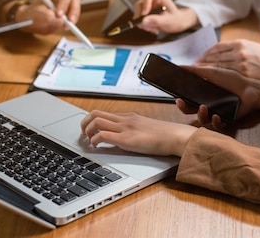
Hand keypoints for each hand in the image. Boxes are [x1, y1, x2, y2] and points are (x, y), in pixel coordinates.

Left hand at [15, 0, 81, 34]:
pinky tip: (65, 27)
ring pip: (76, 8)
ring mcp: (68, 1)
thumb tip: (60, 21)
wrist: (32, 20)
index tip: (59, 15)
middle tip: (70, 22)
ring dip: (72, 18)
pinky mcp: (70, 9)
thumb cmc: (32, 15)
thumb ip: (46, 18)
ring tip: (65, 27)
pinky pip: (74, 15)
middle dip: (73, 11)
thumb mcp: (36, 16)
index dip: (64, 4)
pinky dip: (71, 22)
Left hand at [80, 110, 196, 156]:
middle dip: (84, 123)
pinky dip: (95, 140)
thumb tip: (124, 139)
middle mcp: (125, 119)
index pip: (104, 113)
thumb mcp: (145, 129)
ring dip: (87, 131)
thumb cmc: (165, 136)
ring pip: (96, 120)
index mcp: (129, 117)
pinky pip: (104, 135)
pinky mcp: (127, 139)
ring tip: (88, 141)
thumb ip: (134, 131)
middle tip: (84, 135)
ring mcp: (125, 128)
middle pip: (95, 113)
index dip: (92, 121)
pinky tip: (96, 147)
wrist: (175, 136)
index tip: (89, 130)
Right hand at [133, 0, 198, 33]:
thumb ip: (156, 20)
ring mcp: (147, 6)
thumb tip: (143, 21)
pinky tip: (153, 28)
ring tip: (154, 29)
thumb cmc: (175, 19)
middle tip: (148, 26)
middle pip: (139, 4)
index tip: (144, 15)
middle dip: (142, 17)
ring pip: (138, 13)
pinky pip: (139, 19)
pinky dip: (144, 26)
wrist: (177, 22)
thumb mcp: (168, 21)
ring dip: (144, 23)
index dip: (144, 3)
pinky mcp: (144, 12)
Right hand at [175, 65, 259, 127]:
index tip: (177, 97)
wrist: (250, 88)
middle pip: (190, 111)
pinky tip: (216, 116)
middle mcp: (207, 106)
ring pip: (202, 120)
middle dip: (184, 108)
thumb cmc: (232, 80)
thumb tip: (179, 66)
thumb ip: (196, 70)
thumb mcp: (212, 72)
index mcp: (202, 95)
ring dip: (200, 115)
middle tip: (182, 103)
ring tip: (203, 107)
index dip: (181, 101)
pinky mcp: (225, 121)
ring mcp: (215, 114)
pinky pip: (217, 125)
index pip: (187, 101)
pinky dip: (216, 121)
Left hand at [196, 39, 259, 78]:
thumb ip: (234, 49)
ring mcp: (242, 65)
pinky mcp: (246, 76)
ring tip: (198, 75)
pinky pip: (227, 76)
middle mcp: (240, 53)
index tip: (197, 60)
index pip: (217, 48)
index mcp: (240, 44)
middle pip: (215, 58)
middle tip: (192, 69)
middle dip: (202, 64)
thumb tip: (215, 55)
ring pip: (219, 67)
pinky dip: (217, 78)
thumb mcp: (250, 47)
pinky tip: (211, 81)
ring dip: (207, 71)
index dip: (205, 55)